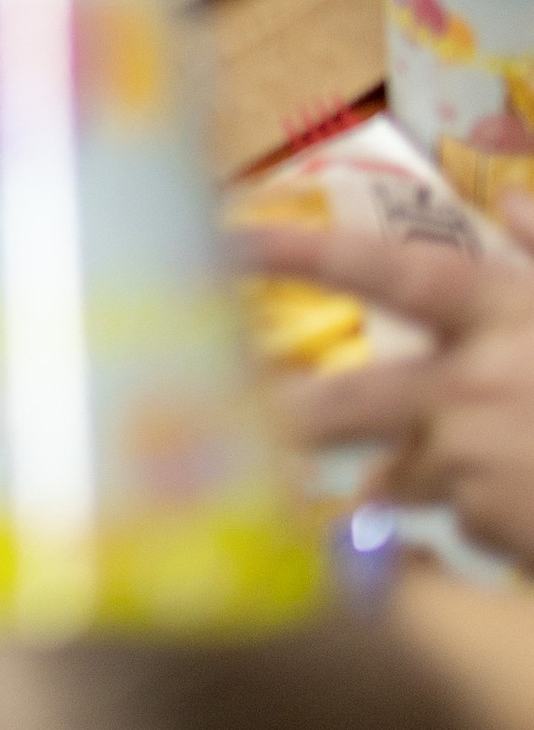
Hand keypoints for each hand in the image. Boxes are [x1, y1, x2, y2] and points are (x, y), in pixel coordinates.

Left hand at [239, 197, 533, 568]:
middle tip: (227, 416)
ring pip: (408, 469)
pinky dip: (487, 514)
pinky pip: (462, 519)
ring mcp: (481, 465)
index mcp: (508, 315)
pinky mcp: (494, 527)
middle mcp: (478, 387)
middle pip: (348, 400)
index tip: (224, 237)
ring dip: (425, 472)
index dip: (302, 252)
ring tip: (507, 461)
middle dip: (286, 413)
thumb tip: (513, 201)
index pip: (386, 271)